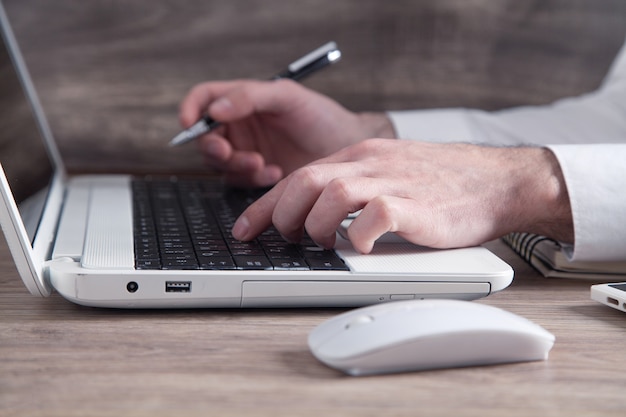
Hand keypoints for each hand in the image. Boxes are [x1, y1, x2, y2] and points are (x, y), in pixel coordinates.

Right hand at [179, 79, 394, 186]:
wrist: (348, 149)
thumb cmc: (322, 117)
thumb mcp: (287, 97)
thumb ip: (250, 97)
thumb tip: (215, 108)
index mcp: (242, 100)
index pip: (204, 99)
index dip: (192, 109)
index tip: (191, 123)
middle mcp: (241, 126)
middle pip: (206, 136)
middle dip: (215, 147)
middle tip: (228, 152)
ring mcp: (247, 150)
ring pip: (220, 163)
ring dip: (236, 165)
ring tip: (262, 164)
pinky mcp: (257, 175)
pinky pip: (239, 181)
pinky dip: (251, 179)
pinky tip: (274, 174)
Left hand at [231, 140, 573, 252]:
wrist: (497, 180)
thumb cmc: (442, 182)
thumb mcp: (389, 172)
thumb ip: (354, 186)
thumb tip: (313, 213)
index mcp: (360, 155)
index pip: (298, 175)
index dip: (265, 205)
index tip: (245, 228)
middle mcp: (371, 164)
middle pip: (305, 180)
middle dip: (282, 215)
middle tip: (285, 239)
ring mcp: (393, 181)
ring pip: (331, 194)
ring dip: (316, 225)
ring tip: (323, 243)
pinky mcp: (417, 205)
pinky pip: (375, 215)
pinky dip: (358, 235)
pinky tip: (361, 246)